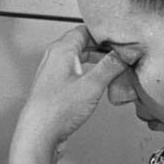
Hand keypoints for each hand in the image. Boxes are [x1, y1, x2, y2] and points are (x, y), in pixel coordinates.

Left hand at [16, 26, 130, 155]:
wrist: (39, 134)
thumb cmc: (57, 110)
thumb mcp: (92, 85)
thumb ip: (110, 66)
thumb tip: (124, 54)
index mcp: (61, 50)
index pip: (85, 29)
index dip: (104, 32)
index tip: (121, 37)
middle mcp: (54, 58)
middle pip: (82, 43)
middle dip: (103, 46)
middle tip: (122, 51)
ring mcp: (53, 72)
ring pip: (79, 58)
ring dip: (97, 60)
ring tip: (115, 66)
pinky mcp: (55, 87)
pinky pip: (75, 72)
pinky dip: (89, 72)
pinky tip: (99, 82)